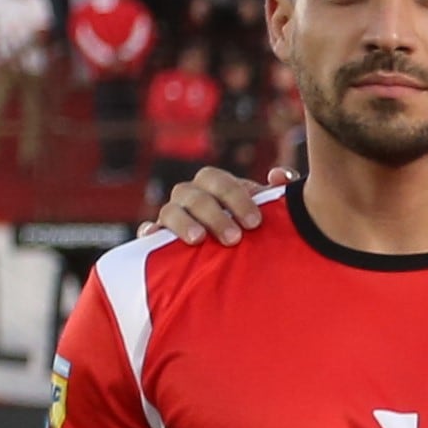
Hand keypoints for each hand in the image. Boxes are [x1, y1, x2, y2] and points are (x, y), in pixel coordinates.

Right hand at [151, 162, 279, 246]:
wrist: (241, 251)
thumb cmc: (256, 225)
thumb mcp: (271, 210)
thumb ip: (278, 192)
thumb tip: (277, 176)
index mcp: (215, 185)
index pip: (217, 180)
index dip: (235, 198)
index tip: (255, 222)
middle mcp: (191, 196)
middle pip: (193, 195)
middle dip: (213, 214)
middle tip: (234, 238)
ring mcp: (173, 215)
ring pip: (169, 211)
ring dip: (183, 223)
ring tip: (199, 239)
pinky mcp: (160, 237)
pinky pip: (148, 231)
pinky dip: (150, 232)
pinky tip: (154, 238)